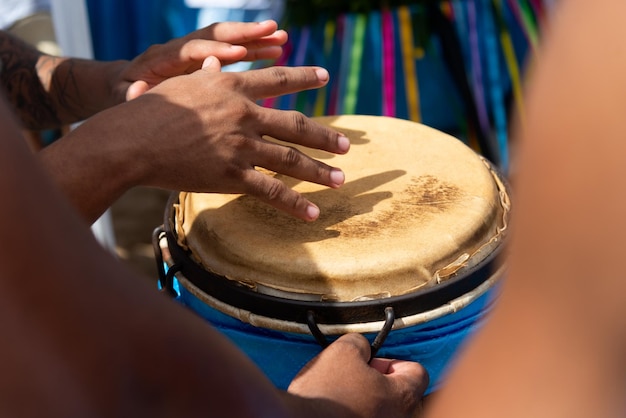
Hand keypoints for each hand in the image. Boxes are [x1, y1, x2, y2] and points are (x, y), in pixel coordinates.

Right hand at [44, 60, 349, 222]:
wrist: (130, 141)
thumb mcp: (181, 85)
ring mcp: (240, 146)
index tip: (326, 76)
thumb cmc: (149, 110)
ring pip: (290, 160)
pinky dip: (294, 204)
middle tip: (346, 145)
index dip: (304, 77)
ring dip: (319, 171)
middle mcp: (243, 115)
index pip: (278, 80)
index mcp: (231, 88)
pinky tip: (312, 213)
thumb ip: (207, 79)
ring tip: (341, 179)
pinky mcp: (231, 176)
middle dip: (324, 135)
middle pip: (295, 124)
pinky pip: (270, 192)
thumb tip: (216, 67)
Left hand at [119, 20, 287, 99]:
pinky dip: (254, 52)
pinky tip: (277, 52)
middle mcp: (181, 49)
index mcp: (163, 58)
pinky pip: (233, 53)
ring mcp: (195, 53)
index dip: (214, 51)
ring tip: (282, 39)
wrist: (123, 85)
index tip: (237, 54)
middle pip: (215, 36)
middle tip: (270, 31)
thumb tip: (136, 92)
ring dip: (255, 40)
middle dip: (243, 34)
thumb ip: (132, 95)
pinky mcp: (205, 62)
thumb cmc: (124, 95)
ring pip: (229, 41)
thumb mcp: (123, 97)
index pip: (192, 50)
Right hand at [287, 334, 428, 417]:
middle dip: (379, 381)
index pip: (416, 372)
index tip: (371, 361)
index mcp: (403, 397)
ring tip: (342, 394)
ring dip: (366, 399)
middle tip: (355, 376)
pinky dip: (355, 413)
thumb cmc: (326, 394)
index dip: (391, 360)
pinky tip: (336, 408)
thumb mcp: (343, 350)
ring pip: (382, 410)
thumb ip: (360, 343)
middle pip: (400, 394)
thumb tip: (362, 349)